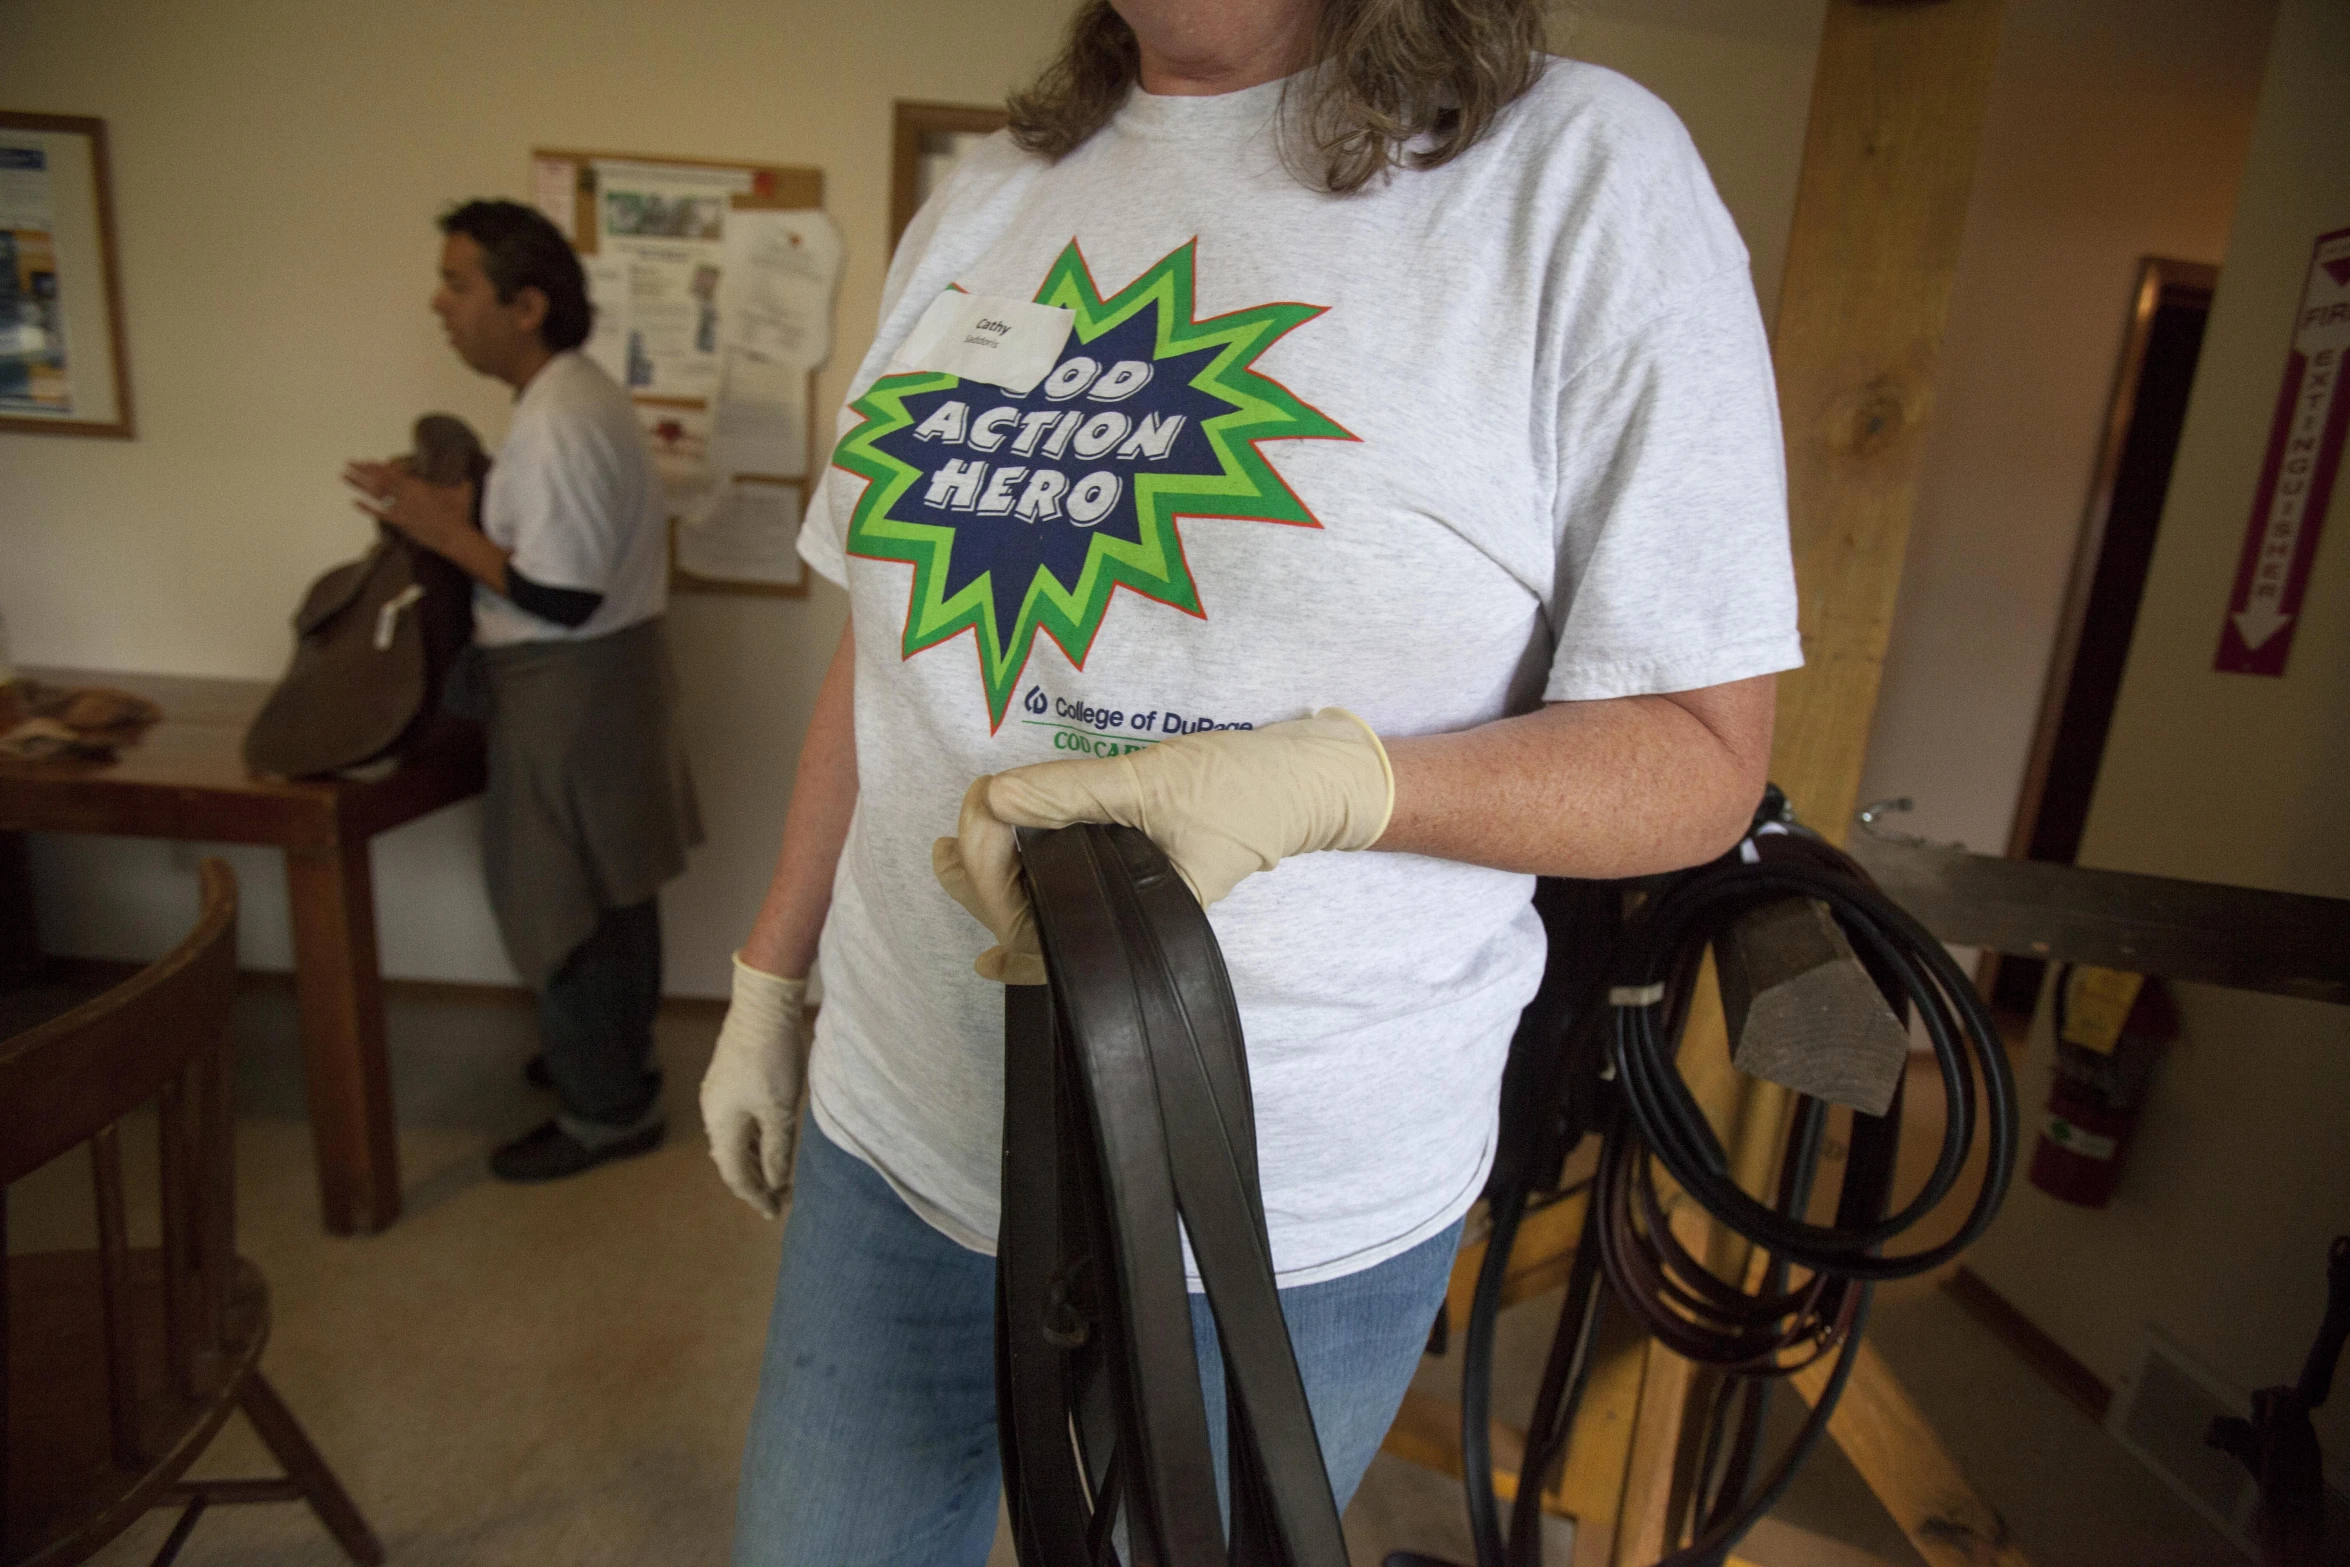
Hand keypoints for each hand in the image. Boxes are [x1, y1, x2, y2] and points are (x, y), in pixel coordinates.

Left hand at [342, 457, 474, 556]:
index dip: (378, 467)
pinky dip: (367, 508)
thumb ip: (461, 479)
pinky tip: (354, 502)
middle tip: (348, 462)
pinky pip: (381, 514)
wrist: (455, 536)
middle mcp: (407, 496)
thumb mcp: (462, 491)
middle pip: (380, 481)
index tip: (365, 460)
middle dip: (363, 471)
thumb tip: (466, 470)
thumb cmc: (459, 514)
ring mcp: (402, 510)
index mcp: (419, 486)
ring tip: (345, 476)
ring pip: (377, 495)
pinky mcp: (402, 523)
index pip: (393, 473)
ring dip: (359, 485)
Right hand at [698, 953, 813, 1218]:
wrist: (763, 1007)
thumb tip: (775, 1182)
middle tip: (779, 1199)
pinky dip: (754, 1138)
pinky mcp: (728, 1079)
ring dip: (755, 1159)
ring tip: (777, 1175)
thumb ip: (777, 1150)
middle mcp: (713, 1113)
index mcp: (722, 1126)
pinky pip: (738, 1120)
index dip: (756, 1196)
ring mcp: (718, 1094)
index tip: (774, 1212)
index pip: (736, 1174)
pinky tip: (769, 1140)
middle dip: (755, 1181)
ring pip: (735, 1139)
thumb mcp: (780, 1111)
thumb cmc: (773, 1060)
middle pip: (732, 1159)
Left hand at [931, 708, 1393, 983]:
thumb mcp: (1151, 781)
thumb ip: (1072, 791)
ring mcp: (1135, 898)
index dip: (992, 863)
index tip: (977, 807)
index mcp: (1135, 910)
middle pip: (1037, 921)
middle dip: (981, 885)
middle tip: (940, 850)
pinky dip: (1037, 901)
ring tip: (953, 861)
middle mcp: (1130, 917)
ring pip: (1052, 909)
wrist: (1307, 780)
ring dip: (1000, 888)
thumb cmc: (1243, 786)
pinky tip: (1002, 923)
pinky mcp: (1140, 874)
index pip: (1040, 908)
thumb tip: (994, 798)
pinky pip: (1077, 899)